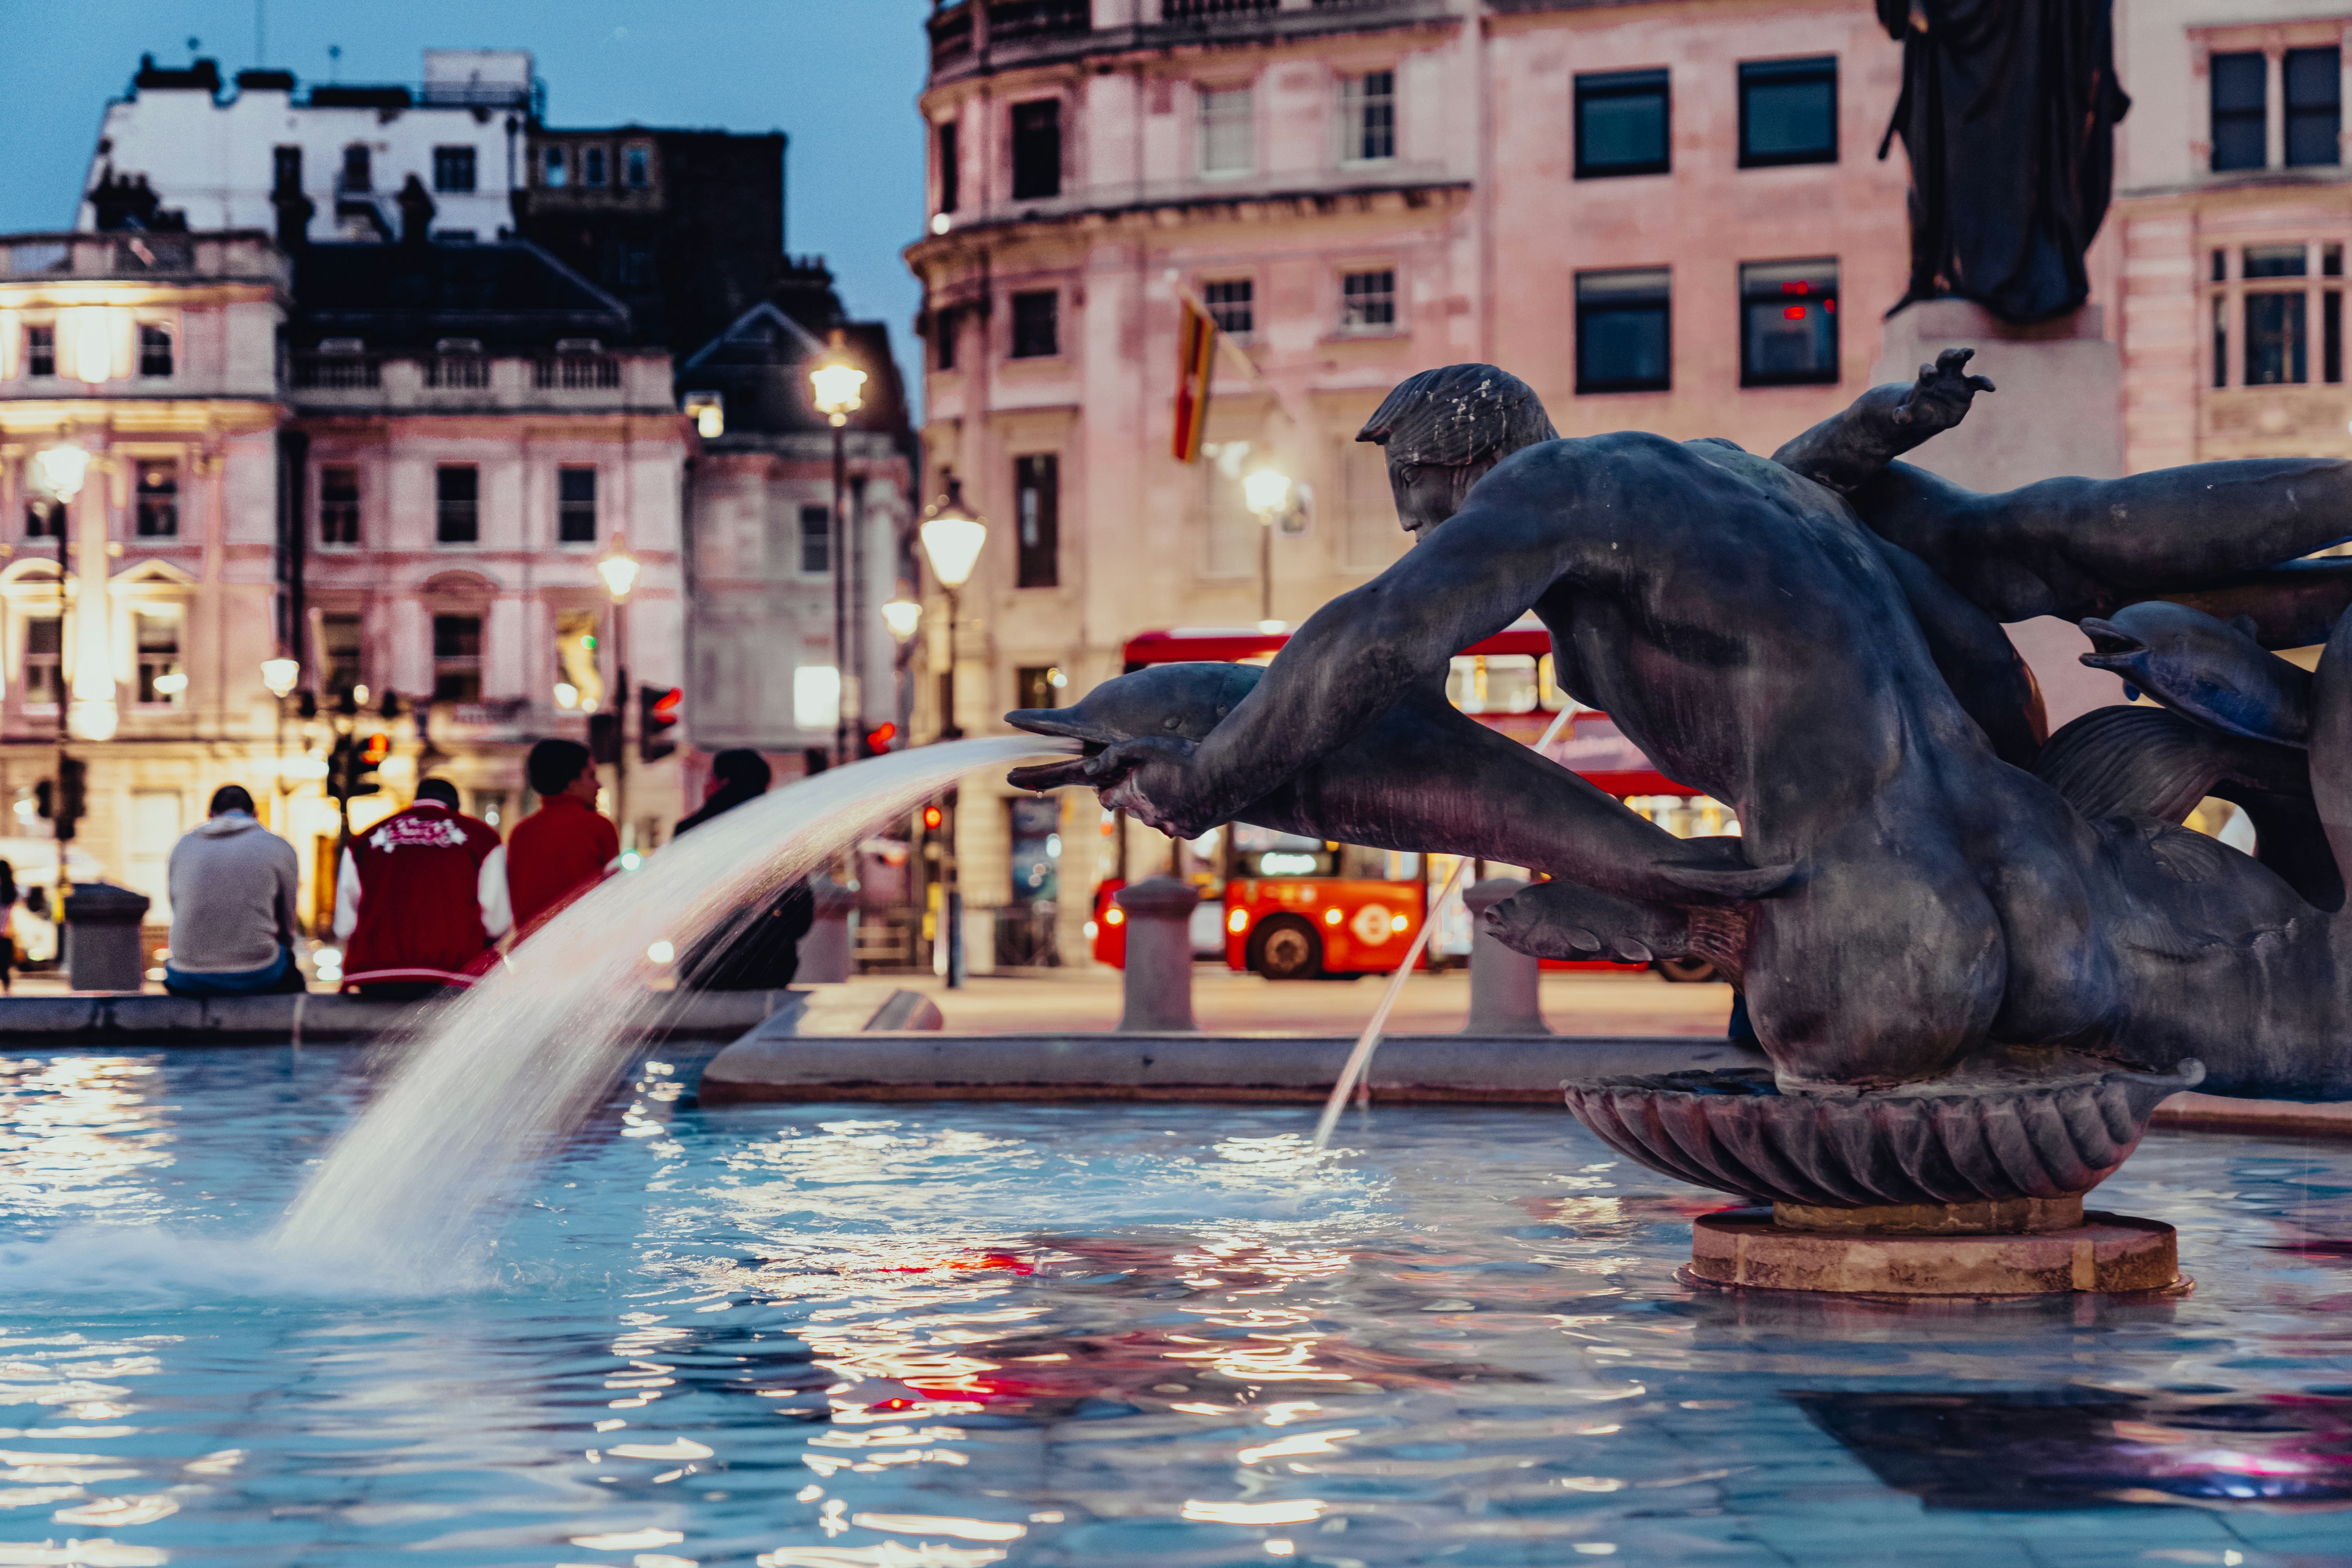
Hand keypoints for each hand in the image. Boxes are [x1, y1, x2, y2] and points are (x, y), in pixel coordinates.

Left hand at [1075, 735, 1224, 839]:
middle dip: (1136, 796)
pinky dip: (1180, 814)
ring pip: (1156, 817)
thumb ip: (1113, 757)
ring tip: (1174, 787)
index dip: (1107, 791)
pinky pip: (1178, 824)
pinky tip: (1192, 798)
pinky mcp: (1190, 832)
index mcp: (1132, 796)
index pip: (1107, 800)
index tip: (1112, 784)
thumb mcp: (1143, 747)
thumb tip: (1088, 770)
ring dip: (1159, 806)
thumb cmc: (1182, 756)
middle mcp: (1148, 816)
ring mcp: (1170, 826)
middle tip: (1151, 778)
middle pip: (1132, 809)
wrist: (1224, 773)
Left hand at [1895, 347, 1994, 432]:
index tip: (1930, 373)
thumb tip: (1899, 417)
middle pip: (1944, 359)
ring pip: (1961, 363)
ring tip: (1970, 351)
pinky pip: (1978, 383)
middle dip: (1949, 354)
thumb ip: (1902, 416)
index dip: (1927, 370)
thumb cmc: (1918, 412)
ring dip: (1965, 355)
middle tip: (1956, 354)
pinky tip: (1992, 388)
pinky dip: (1985, 383)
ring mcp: (1955, 379)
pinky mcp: (1967, 388)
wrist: (1931, 416)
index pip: (1926, 370)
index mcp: (1926, 381)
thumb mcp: (1907, 417)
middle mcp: (1941, 375)